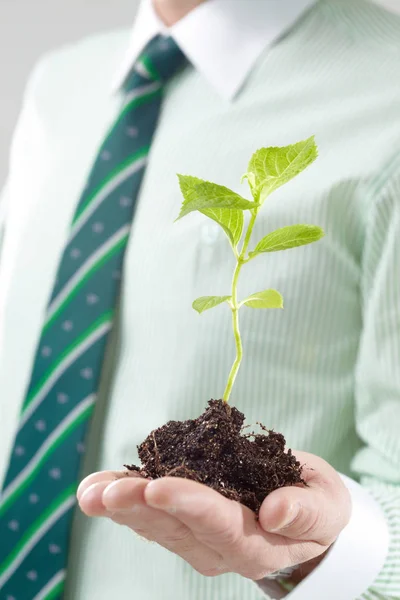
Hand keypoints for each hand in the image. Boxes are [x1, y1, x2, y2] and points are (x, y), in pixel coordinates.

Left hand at [77, 451, 350, 580]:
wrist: (301, 516)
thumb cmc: (317, 505)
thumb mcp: (326, 504)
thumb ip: (305, 510)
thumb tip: (275, 511)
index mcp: (257, 543)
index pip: (219, 526)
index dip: (188, 505)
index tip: (158, 487)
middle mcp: (220, 548)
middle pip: (176, 529)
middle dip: (140, 507)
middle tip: (106, 493)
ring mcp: (197, 540)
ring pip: (155, 526)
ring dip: (121, 507)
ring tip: (90, 490)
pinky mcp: (184, 524)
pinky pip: (150, 516)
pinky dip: (123, 502)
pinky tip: (97, 488)